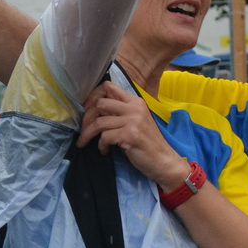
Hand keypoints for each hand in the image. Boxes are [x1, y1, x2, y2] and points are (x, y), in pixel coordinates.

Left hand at [77, 82, 192, 186]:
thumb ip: (120, 113)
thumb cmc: (147, 144)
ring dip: (88, 134)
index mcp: (135, 101)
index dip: (93, 96)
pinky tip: (104, 151)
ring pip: (99, 121)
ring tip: (85, 142)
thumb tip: (95, 109)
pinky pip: (105, 137)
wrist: (164, 161)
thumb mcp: (136, 122)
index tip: (87, 110)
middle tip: (83, 129)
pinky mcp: (129, 135)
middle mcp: (134, 108)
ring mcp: (133, 121)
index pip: (108, 86)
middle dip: (86, 117)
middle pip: (100, 103)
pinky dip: (101, 146)